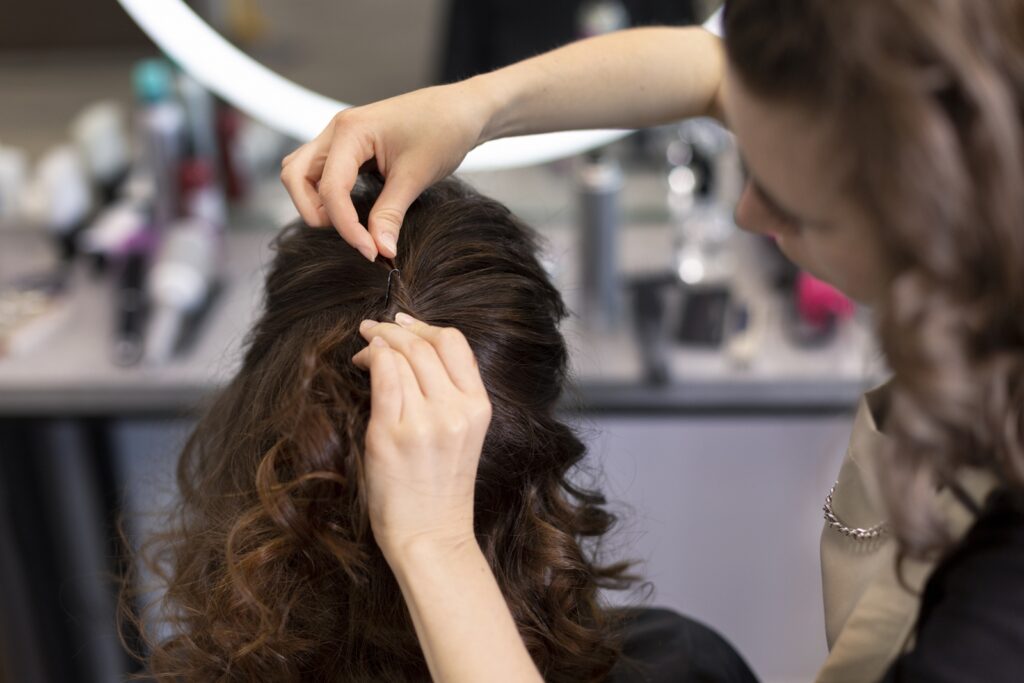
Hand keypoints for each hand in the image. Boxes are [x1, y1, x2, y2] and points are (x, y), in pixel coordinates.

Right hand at [280, 79, 494, 260]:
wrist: (462, 109)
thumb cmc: (443, 131)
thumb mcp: (416, 176)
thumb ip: (391, 214)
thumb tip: (380, 251)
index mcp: (351, 130)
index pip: (330, 188)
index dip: (346, 227)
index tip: (372, 252)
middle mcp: (337, 130)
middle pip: (296, 176)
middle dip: (315, 212)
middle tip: (352, 235)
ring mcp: (340, 137)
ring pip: (301, 172)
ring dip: (315, 202)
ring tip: (350, 223)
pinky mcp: (349, 146)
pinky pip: (320, 171)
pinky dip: (327, 194)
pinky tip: (356, 211)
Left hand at [351, 313, 491, 561]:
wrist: (430, 533)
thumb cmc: (441, 487)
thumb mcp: (464, 434)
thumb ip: (450, 394)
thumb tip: (415, 351)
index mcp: (478, 407)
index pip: (456, 344)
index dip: (426, 326)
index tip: (404, 323)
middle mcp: (456, 410)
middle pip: (425, 346)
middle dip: (396, 330)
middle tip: (374, 329)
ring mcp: (425, 421)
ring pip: (402, 356)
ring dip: (379, 342)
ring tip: (366, 347)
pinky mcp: (393, 434)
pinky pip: (384, 378)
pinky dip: (372, 360)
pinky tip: (363, 362)